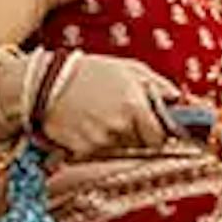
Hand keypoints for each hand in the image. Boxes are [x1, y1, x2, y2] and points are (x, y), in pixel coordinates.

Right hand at [38, 53, 204, 164]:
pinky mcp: (82, 150)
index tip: (149, 128)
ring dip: (113, 138)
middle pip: (139, 146)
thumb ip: (157, 84)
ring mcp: (101, 141)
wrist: (44, 82)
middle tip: (117, 116)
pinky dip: (93, 143)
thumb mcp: (127, 68)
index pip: (158, 138)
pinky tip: (84, 124)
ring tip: (97, 116)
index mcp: (135, 106)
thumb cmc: (88, 72)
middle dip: (134, 134)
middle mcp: (120, 127)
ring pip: (118, 150)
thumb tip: (177, 98)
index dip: (155, 134)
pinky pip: (97, 153)